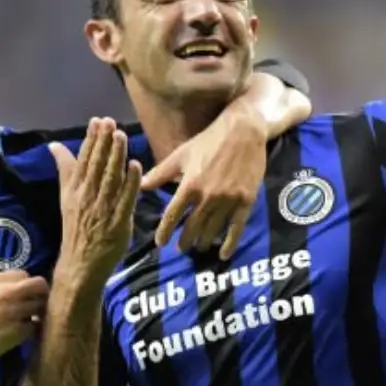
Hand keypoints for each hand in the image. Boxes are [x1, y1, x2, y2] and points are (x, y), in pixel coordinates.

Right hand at [50, 117, 142, 284]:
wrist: (80, 263)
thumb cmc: (76, 228)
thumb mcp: (66, 197)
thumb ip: (65, 169)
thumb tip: (54, 145)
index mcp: (75, 189)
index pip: (84, 159)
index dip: (92, 139)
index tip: (98, 121)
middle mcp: (87, 197)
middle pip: (97, 165)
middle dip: (104, 143)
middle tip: (111, 122)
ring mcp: (103, 210)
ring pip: (110, 179)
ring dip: (116, 157)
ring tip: (122, 136)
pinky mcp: (118, 223)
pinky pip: (125, 200)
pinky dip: (130, 183)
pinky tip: (136, 166)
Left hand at [141, 109, 265, 258]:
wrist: (243, 131)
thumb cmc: (208, 140)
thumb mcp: (181, 154)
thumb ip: (161, 173)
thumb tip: (140, 185)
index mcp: (189, 185)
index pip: (173, 215)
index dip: (165, 231)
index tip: (160, 243)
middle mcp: (208, 196)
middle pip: (193, 226)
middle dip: (184, 240)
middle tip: (179, 249)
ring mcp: (228, 200)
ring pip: (213, 228)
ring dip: (203, 241)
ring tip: (197, 247)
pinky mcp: (245, 200)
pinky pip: (237, 227)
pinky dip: (230, 243)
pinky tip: (223, 254)